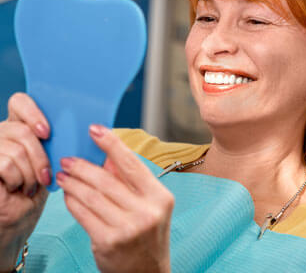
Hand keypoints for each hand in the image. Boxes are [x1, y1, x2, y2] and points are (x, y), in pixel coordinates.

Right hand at [0, 93, 50, 269]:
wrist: (19, 218)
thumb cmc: (38, 186)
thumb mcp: (52, 157)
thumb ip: (59, 137)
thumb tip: (89, 124)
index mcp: (19, 124)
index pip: (19, 101)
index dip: (33, 113)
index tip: (48, 133)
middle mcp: (2, 132)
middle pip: (21, 130)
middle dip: (40, 157)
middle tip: (45, 174)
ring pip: (16, 150)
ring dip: (29, 173)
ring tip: (30, 184)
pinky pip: (4, 164)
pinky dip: (17, 180)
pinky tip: (17, 188)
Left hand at [56, 125, 173, 272]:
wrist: (147, 272)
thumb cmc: (147, 233)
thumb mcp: (149, 204)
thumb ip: (130, 180)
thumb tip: (105, 156)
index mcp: (160, 196)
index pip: (132, 164)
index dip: (111, 144)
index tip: (95, 129)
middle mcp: (147, 211)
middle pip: (107, 179)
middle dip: (83, 166)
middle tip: (68, 159)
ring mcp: (127, 228)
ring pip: (92, 196)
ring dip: (73, 182)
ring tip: (63, 174)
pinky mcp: (108, 242)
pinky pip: (83, 214)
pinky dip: (72, 201)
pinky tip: (67, 194)